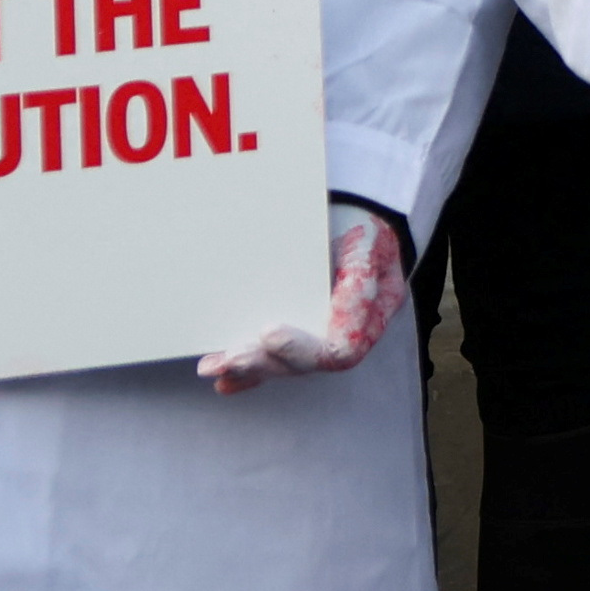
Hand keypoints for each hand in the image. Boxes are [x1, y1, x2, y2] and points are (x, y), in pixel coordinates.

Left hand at [200, 202, 409, 391]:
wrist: (348, 209)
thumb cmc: (358, 221)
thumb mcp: (366, 240)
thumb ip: (359, 271)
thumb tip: (343, 305)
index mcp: (374, 309)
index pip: (343, 348)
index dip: (304, 349)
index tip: (268, 332)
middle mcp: (351, 328)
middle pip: (309, 363)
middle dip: (267, 362)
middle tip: (232, 357)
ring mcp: (323, 330)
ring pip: (287, 364)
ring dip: (250, 368)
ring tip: (215, 365)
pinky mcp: (298, 328)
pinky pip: (276, 359)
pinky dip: (250, 374)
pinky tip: (225, 381)